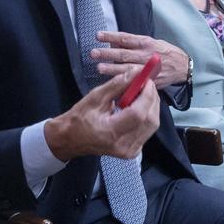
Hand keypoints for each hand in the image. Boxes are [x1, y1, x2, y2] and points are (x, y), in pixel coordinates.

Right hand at [45, 71, 159, 160]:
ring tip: (142, 94)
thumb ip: (118, 84)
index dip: (147, 95)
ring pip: (152, 125)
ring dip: (151, 106)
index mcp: (110, 132)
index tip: (147, 80)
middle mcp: (123, 145)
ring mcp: (129, 151)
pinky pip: (148, 131)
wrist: (71, 140)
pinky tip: (139, 107)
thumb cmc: (79, 118)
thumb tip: (136, 72)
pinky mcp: (133, 151)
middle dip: (152, 99)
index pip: (138, 114)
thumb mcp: (95, 97)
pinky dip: (147, 116)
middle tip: (146, 84)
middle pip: (150, 120)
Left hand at [93, 31, 189, 85]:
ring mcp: (147, 69)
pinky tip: (113, 82)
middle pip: (123, 54)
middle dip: (107, 54)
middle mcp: (146, 55)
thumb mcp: (151, 42)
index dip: (111, 36)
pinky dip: (123, 81)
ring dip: (112, 69)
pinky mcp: (150, 80)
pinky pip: (134, 81)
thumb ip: (133, 43)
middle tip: (94, 53)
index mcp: (146, 43)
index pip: (125, 38)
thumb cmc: (164, 52)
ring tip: (99, 68)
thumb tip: (114, 43)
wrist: (182, 66)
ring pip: (127, 69)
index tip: (98, 35)